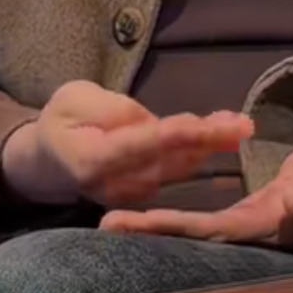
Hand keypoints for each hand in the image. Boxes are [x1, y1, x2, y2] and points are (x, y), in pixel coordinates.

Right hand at [0, 80, 252, 208]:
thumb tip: (148, 122)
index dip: (176, 134)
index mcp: (92, 160)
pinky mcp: (144, 193)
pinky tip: (223, 134)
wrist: (50, 159)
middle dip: (207, 139)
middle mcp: (115, 185)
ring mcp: (131, 195)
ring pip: (178, 167)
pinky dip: (200, 151)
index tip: (205, 125)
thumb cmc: (62, 119)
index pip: (141, 144)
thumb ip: (111, 109)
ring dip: (211, 145)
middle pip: (168, 159)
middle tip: (243, 124)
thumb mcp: (74, 97)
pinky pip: (177, 170)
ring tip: (240, 125)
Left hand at [99, 140, 292, 247]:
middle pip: (191, 237)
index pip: (212, 227)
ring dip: (153, 230)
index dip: (177, 226)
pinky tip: (143, 221)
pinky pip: (200, 226)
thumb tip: (287, 202)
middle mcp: (247, 233)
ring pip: (191, 234)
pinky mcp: (241, 222)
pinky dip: (171, 225)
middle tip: (107, 224)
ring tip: (111, 223)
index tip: (141, 221)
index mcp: (263, 222)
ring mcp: (243, 230)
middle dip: (151, 232)